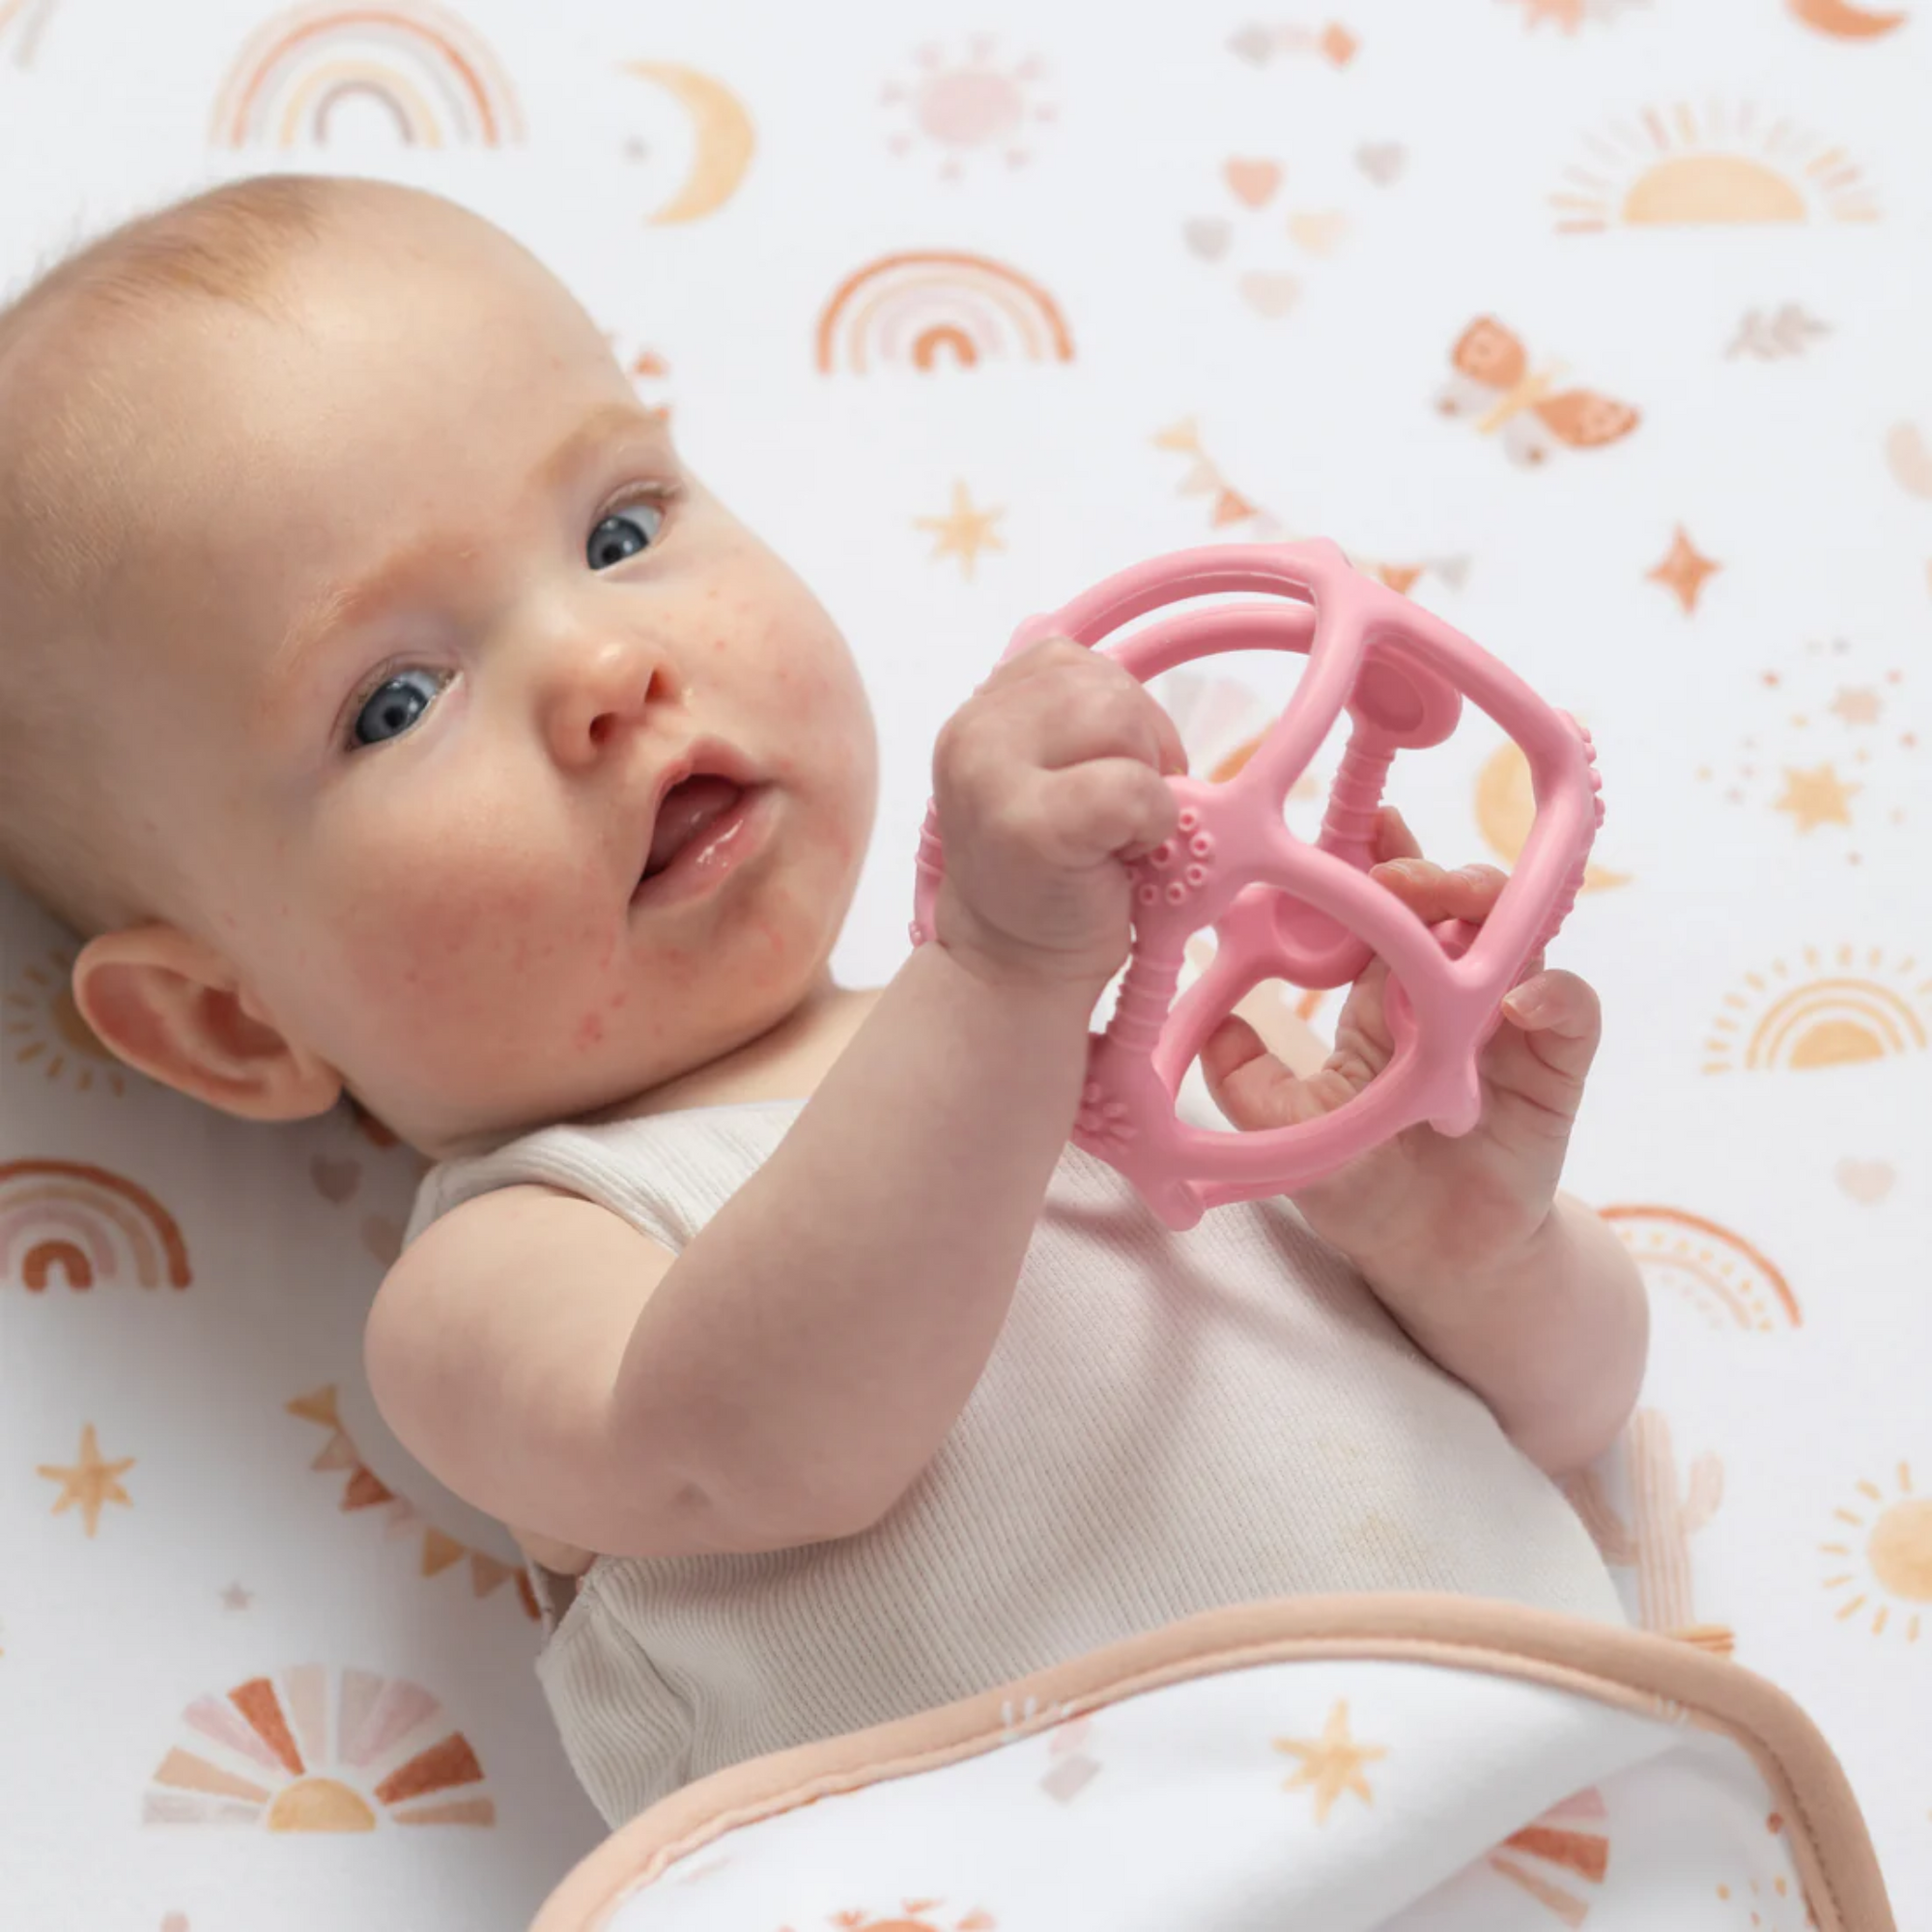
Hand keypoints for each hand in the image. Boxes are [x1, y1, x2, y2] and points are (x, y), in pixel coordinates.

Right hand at [931, 639, 1186, 992]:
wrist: (1014, 968)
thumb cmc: (1050, 878)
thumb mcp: (1050, 774)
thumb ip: (1074, 721)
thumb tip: (1141, 704)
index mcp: (979, 713)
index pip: (1073, 661)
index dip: (1117, 716)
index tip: (1103, 780)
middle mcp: (973, 731)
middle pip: (1108, 686)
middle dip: (1144, 748)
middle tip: (1120, 819)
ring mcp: (992, 775)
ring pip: (1122, 718)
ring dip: (1147, 783)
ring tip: (1115, 835)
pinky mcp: (1029, 824)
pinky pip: (1132, 786)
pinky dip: (1151, 821)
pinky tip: (1121, 856)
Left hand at [1200, 808, 1602, 1287]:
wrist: (1433, 1259)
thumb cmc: (1360, 1183)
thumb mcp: (1288, 1132)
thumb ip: (1246, 1080)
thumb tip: (1208, 1021)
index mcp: (1385, 994)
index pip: (1385, 910)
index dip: (1375, 861)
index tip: (1359, 823)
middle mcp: (1451, 995)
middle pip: (1453, 907)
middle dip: (1428, 873)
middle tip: (1398, 870)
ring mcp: (1507, 1025)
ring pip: (1516, 938)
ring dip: (1490, 910)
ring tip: (1457, 903)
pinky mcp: (1555, 1069)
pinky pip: (1573, 1013)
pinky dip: (1555, 996)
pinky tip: (1519, 1000)